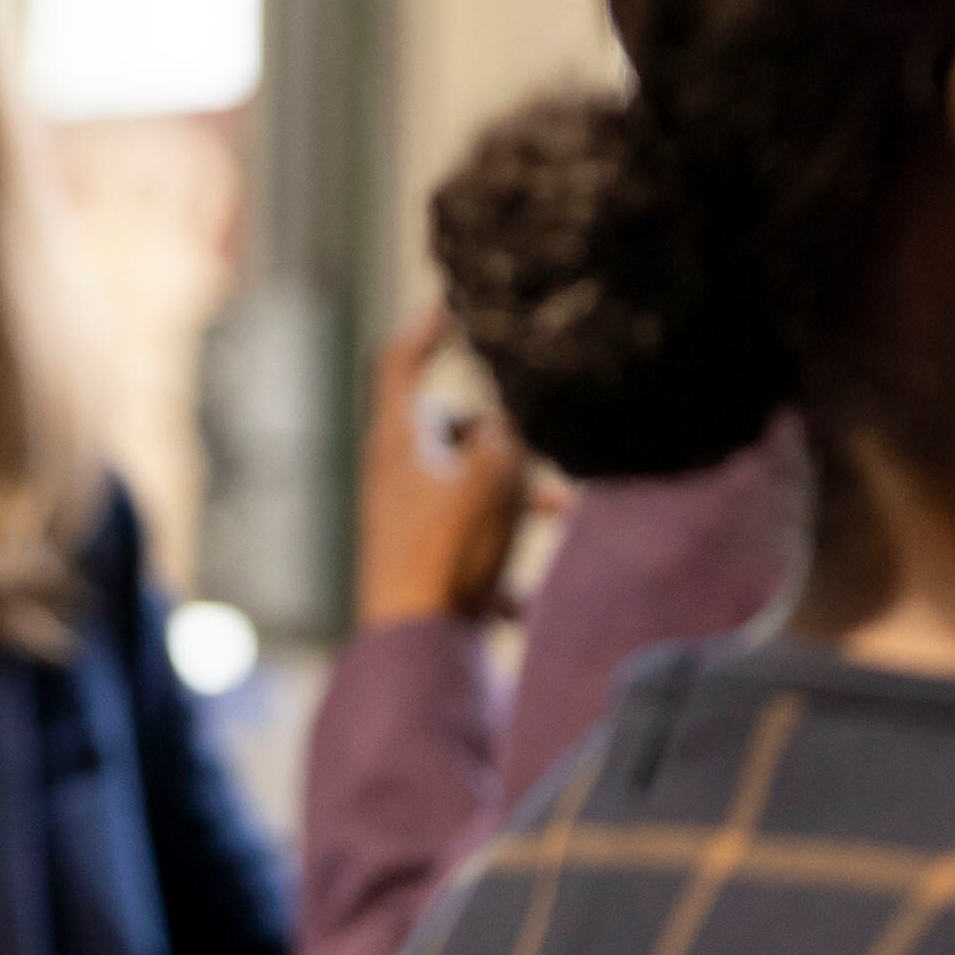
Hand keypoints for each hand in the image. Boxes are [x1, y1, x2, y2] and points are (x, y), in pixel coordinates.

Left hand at [355, 305, 531, 629]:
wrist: (414, 647)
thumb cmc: (448, 550)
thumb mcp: (494, 474)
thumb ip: (510, 432)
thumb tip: (512, 414)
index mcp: (397, 441)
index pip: (401, 363)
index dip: (427, 330)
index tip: (454, 308)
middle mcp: (394, 476)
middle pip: (450, 429)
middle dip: (505, 438)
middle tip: (541, 449)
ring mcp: (404, 523)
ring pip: (471, 490)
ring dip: (516, 500)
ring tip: (559, 516)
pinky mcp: (419, 568)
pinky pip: (471, 554)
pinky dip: (498, 570)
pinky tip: (513, 602)